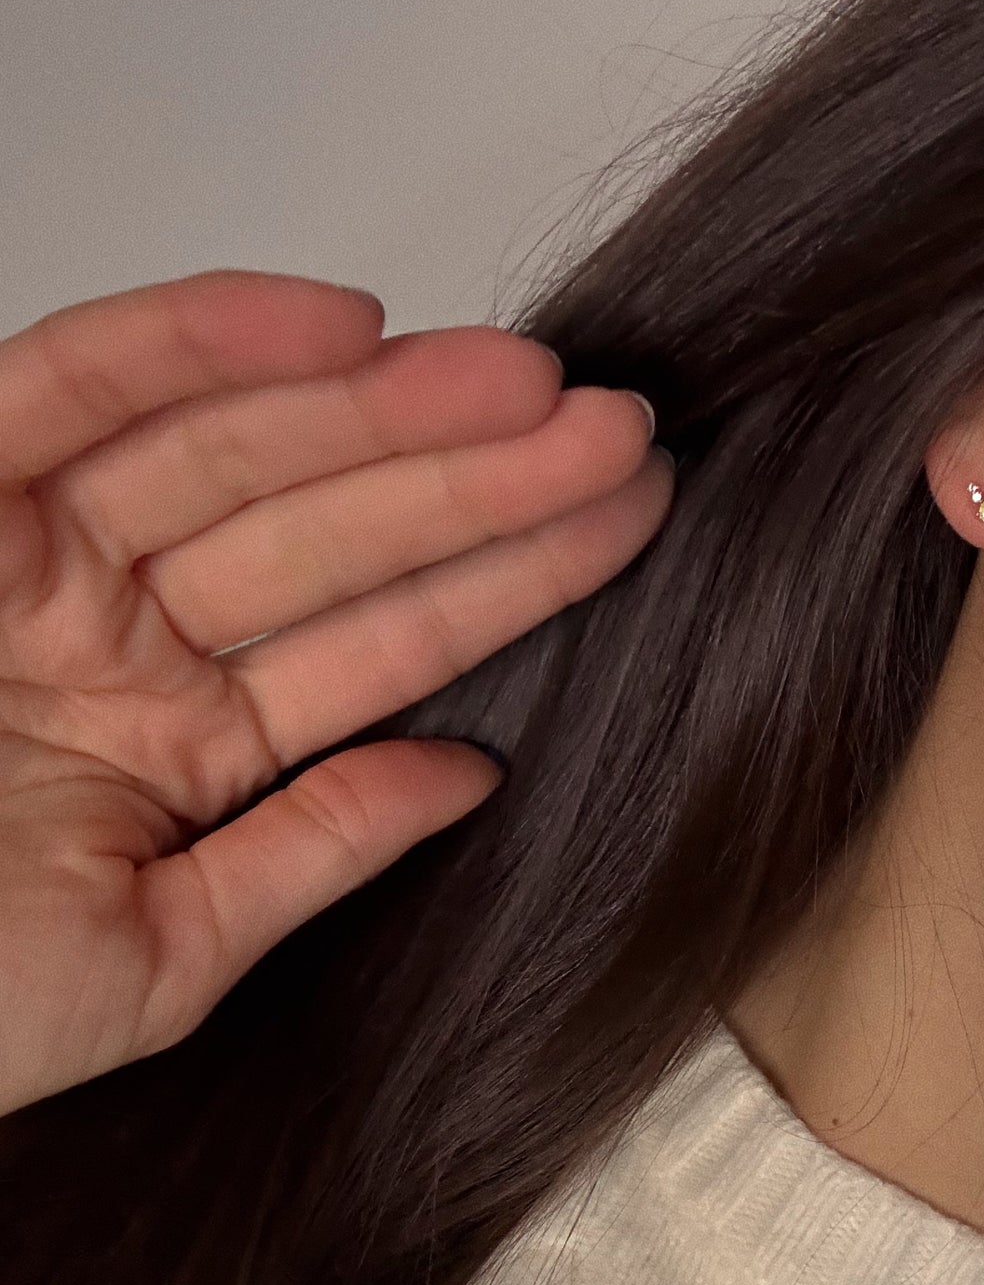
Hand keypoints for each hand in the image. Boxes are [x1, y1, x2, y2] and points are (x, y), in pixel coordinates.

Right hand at [0, 269, 672, 1117]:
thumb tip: (465, 777)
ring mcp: (41, 553)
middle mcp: (126, 630)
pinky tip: (349, 326)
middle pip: (341, 525)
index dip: (513, 571)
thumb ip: (308, 854)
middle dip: (484, 474)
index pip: (387, 636)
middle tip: (615, 429)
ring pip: (246, 445)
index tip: (624, 517)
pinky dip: (203, 339)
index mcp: (183, 739)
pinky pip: (79, 380)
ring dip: (391, 404)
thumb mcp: (150, 958)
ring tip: (531, 383)